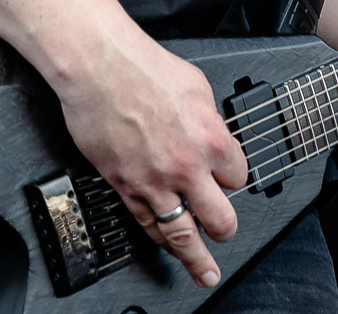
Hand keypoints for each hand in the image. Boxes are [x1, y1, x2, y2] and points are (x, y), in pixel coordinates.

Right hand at [54, 33, 249, 287]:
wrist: (99, 67)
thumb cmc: (142, 67)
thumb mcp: (197, 86)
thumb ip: (209, 119)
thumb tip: (212, 134)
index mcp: (211, 139)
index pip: (239, 176)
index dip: (233, 177)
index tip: (228, 177)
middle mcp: (186, 167)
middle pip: (220, 218)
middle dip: (225, 229)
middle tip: (226, 234)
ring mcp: (154, 181)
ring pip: (182, 234)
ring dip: (196, 257)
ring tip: (204, 272)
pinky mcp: (124, 185)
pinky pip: (146, 223)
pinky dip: (159, 237)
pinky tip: (165, 245)